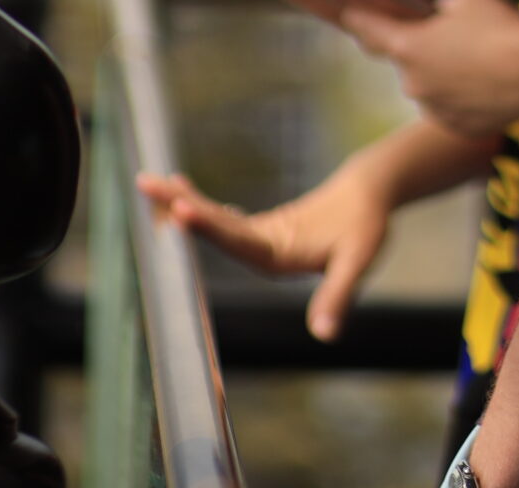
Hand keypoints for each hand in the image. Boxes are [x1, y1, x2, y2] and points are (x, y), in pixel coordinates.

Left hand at [136, 154, 392, 340]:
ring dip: (182, 202)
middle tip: (144, 183)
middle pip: (214, 228)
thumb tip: (325, 335)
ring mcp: (262, 240)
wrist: (374, 200)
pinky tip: (183, 196)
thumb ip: (339, 296)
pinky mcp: (266, 229)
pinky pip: (226, 217)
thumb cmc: (368, 226)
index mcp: (278, 258)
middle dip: (178, 207)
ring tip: (151, 182)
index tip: (179, 210)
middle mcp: (262, 252)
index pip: (235, 241)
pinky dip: (204, 204)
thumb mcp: (358, 259)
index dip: (207, 225)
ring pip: (215, 221)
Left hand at [338, 0, 518, 139]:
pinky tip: (488, 82)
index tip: (345, 14)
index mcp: (407, 46)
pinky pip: (453, 107)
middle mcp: (413, 83)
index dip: (356, 19)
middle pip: (407, 61)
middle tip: (446, 36)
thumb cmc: (499, 27)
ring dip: (443, 74)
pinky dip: (463, 96)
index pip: (369, 31)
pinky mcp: (458, 128)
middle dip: (421, 48)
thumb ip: (441, 10)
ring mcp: (435, 110)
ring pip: (431, 87)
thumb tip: (438, 19)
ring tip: (478, 60)